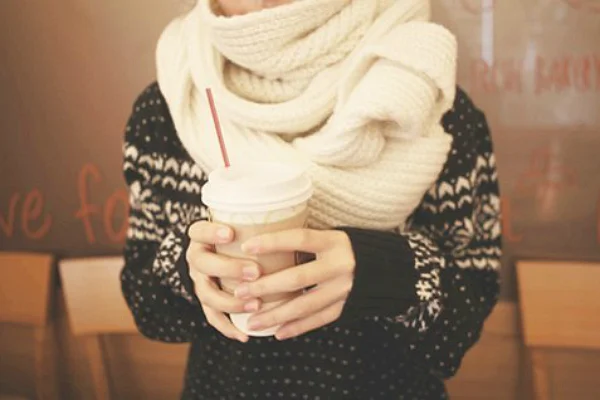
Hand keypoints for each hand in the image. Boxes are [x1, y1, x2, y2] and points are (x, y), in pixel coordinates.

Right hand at [186, 220, 262, 341]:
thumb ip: (260, 224)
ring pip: (206, 293)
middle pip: (203, 263)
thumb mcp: (246, 226)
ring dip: (230, 300)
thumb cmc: (244, 236)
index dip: (211, 232)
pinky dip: (227, 326)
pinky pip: (212, 316)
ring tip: (255, 304)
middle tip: (255, 272)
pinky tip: (243, 335)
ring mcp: (200, 280)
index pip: (199, 230)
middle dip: (229, 268)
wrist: (225, 254)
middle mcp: (197, 258)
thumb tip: (295, 214)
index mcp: (202, 236)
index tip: (231, 233)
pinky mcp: (207, 301)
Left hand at [234, 229, 355, 339]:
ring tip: (251, 322)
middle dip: (266, 287)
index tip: (247, 246)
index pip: (299, 239)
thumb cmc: (343, 248)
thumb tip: (261, 241)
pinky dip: (297, 327)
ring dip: (275, 315)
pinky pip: (318, 320)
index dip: (273, 242)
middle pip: (297, 278)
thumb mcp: (329, 236)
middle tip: (240, 292)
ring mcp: (344, 289)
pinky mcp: (347, 306)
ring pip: (304, 305)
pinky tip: (277, 333)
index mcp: (334, 241)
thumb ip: (303, 241)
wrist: (383, 267)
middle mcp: (340, 265)